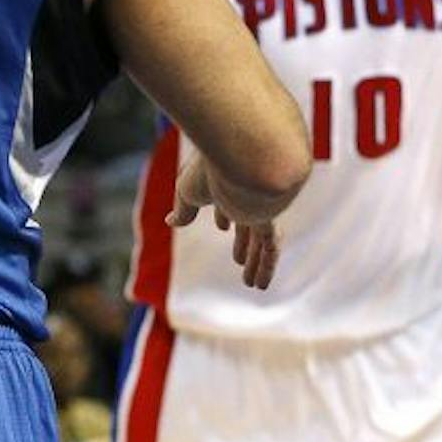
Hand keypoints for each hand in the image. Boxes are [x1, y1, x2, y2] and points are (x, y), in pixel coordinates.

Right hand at [168, 155, 280, 289]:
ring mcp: (261, 204)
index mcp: (223, 179)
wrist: (241, 157)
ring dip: (256, 262)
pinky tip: (259, 285)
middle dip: (243, 241)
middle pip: (247, 222)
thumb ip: (183, 209)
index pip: (225, 199)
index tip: (222, 226)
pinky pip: (270, 248)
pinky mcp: (271, 217)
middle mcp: (245, 192)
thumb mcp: (187, 190)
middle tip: (239, 259)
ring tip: (252, 284)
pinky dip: (266, 267)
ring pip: (261, 239)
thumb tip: (170, 222)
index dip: (224, 214)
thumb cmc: (208, 167)